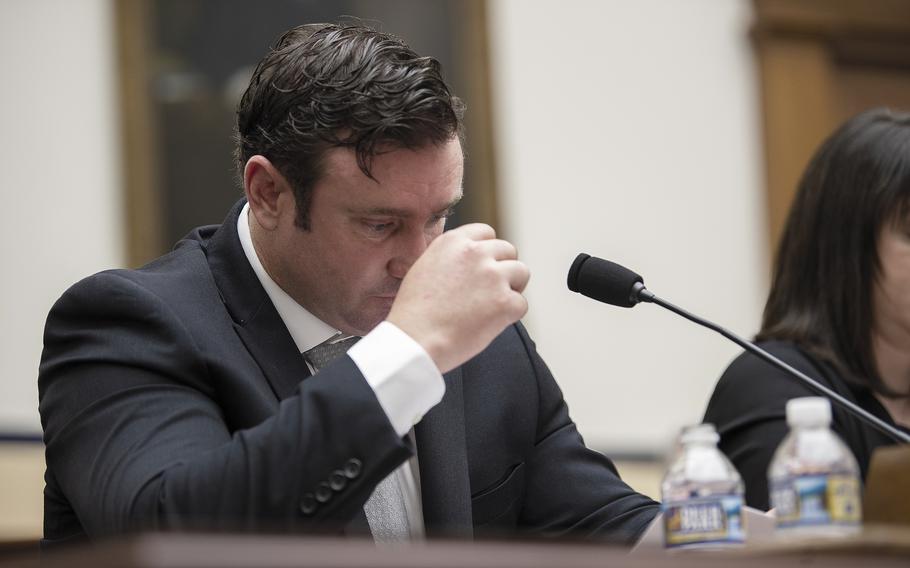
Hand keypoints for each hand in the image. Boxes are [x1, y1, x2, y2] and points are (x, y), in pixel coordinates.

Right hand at [386, 223, 529, 372]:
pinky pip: (521, 304)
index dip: (488, 252)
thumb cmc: (414, 313)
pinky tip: (491, 323)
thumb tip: (469, 264)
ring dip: (512, 288)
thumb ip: (450, 259)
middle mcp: (476, 252)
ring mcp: (493, 276)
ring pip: (521, 272)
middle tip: (491, 291)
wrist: (415, 340)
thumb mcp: (424, 268)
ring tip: (493, 306)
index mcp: (453, 241)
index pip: (486, 232)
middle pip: (508, 250)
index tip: (484, 267)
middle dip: (503, 269)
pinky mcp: (505, 301)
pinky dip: (510, 315)